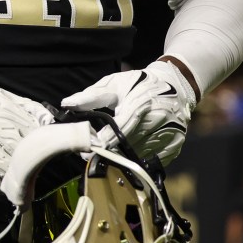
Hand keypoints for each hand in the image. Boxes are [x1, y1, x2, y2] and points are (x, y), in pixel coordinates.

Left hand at [60, 60, 196, 163]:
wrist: (174, 84)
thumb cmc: (139, 83)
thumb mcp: (114, 84)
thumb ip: (91, 96)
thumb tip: (67, 104)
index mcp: (141, 104)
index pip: (118, 130)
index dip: (102, 141)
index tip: (87, 148)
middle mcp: (158, 120)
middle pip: (129, 145)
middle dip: (110, 150)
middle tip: (94, 152)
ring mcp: (170, 133)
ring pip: (140, 155)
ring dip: (124, 156)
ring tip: (112, 150)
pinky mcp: (175, 144)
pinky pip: (153, 159)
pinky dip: (140, 158)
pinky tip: (131, 150)